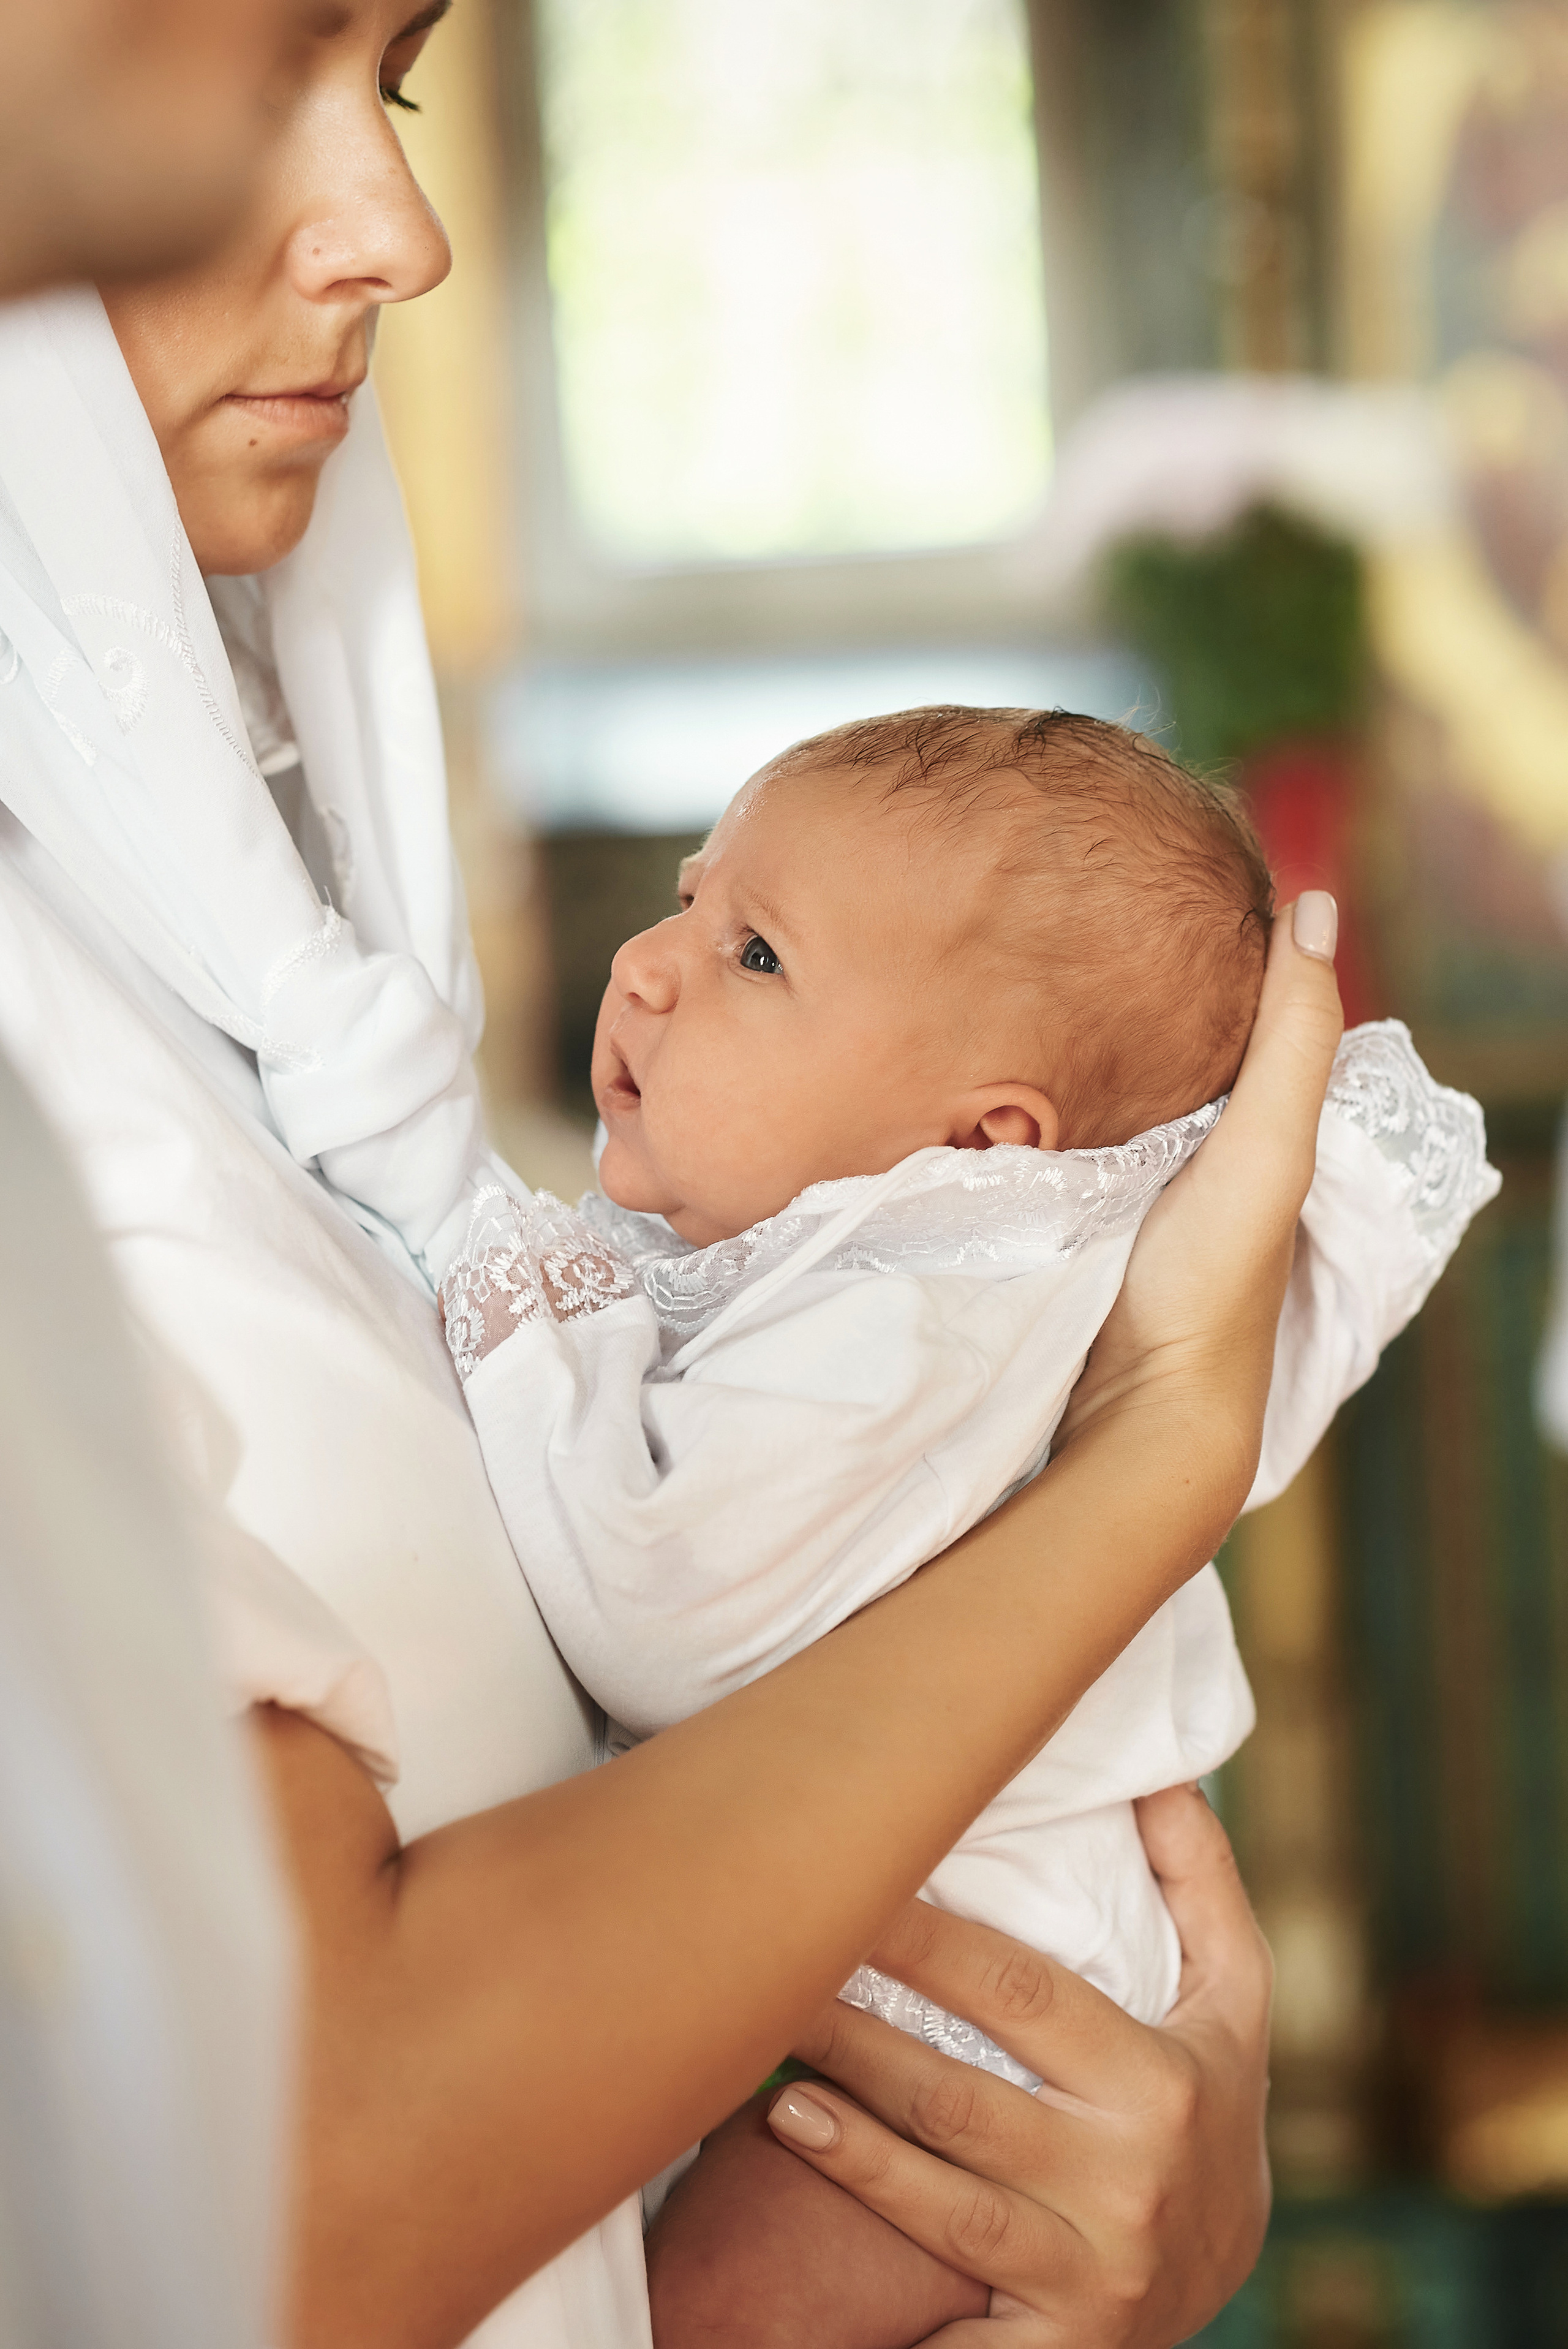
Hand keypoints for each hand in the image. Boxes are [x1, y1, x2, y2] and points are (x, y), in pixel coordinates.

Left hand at [767, 1786, 1271, 2344]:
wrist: (1234, 2273)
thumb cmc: (1211, 2100)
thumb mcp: (1234, 1996)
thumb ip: (1198, 1880)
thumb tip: (1162, 1772)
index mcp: (1159, 2082)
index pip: (1019, 1996)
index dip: (925, 1943)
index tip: (847, 1885)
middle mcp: (1128, 2181)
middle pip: (959, 2098)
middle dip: (856, 2036)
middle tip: (770, 1980)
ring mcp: (1092, 2276)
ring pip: (944, 2208)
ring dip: (850, 2151)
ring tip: (773, 2093)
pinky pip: (961, 2342)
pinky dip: (894, 2321)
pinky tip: (805, 2281)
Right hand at [1055, 895, 1343, 1502]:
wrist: (1136, 1409)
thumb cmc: (1212, 1279)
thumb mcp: (1266, 1146)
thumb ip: (1291, 1039)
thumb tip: (1312, 902)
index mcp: (1250, 1133)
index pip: (1234, 1015)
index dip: (1203, 949)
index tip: (1152, 877)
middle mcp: (1190, 1155)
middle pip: (1156, 1047)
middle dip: (1116, 986)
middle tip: (1056, 906)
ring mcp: (1120, 1192)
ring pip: (1097, 1089)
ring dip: (1062, 1042)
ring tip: (1007, 965)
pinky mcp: (1057, 1220)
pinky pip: (1048, 1136)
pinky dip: (1028, 1099)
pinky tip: (984, 1067)